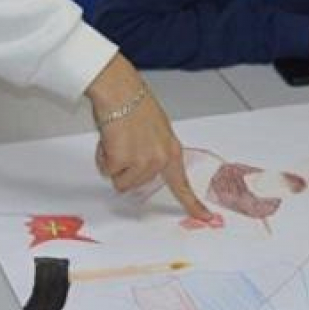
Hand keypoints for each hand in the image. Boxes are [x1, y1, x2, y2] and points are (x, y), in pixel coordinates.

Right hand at [86, 53, 217, 221]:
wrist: (119, 91)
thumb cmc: (133, 103)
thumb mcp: (155, 129)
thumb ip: (154, 151)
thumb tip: (142, 167)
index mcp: (171, 151)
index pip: (182, 184)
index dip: (193, 204)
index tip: (205, 218)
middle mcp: (160, 159)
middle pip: (136, 184)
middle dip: (125, 168)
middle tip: (124, 142)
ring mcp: (142, 161)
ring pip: (120, 181)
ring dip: (113, 163)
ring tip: (117, 139)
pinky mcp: (122, 161)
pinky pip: (107, 171)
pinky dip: (103, 158)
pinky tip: (109, 139)